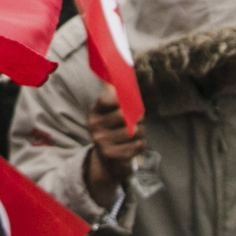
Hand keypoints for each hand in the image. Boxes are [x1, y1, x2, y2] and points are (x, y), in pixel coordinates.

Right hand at [80, 88, 146, 206]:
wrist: (108, 161)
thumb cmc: (115, 131)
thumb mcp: (112, 114)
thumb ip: (119, 98)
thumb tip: (126, 74)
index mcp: (95, 112)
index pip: (107, 99)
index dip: (121, 99)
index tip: (129, 102)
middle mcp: (94, 126)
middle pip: (124, 115)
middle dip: (137, 118)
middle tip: (139, 120)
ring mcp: (101, 141)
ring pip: (133, 131)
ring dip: (141, 132)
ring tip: (138, 134)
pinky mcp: (111, 156)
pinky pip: (137, 145)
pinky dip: (141, 144)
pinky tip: (136, 144)